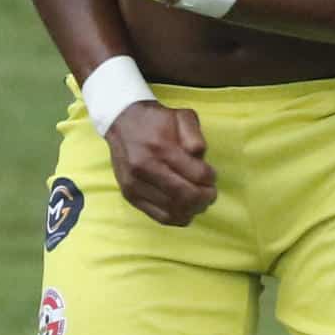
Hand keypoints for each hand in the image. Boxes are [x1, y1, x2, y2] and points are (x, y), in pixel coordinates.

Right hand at [104, 101, 217, 226]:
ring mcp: (135, 185)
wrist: (122, 122)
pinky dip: (177, 218)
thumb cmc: (157, 120)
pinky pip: (158, 216)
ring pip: (172, 210)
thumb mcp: (182, 116)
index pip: (196, 174)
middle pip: (184, 196)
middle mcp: (145, 169)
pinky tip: (186, 211)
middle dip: (204, 198)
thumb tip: (200, 156)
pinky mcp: (129, 196)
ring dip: (193, 210)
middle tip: (211, 194)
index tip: (213, 177)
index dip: (210, 179)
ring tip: (200, 202)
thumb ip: (195, 135)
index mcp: (161, 148)